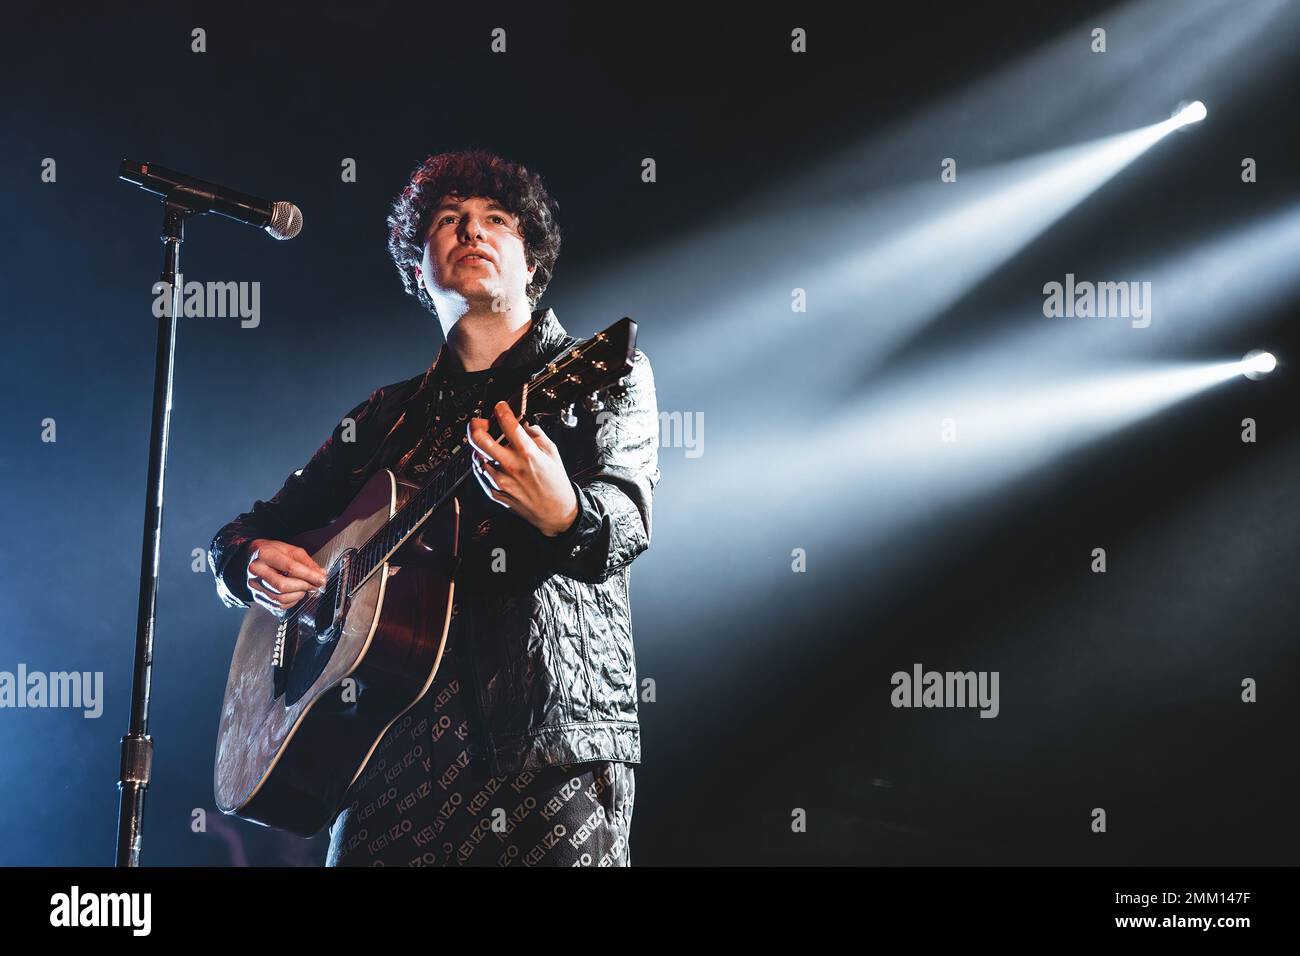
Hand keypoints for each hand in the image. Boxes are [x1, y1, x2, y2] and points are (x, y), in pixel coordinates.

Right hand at [246, 538, 327, 616]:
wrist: (251, 557)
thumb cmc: (271, 552)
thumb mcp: (290, 550)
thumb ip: (306, 562)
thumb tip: (320, 574)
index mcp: (265, 554)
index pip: (290, 567)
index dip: (309, 575)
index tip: (321, 579)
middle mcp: (257, 570)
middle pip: (283, 585)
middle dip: (304, 586)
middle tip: (315, 584)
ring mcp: (255, 585)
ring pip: (280, 597)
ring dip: (298, 595)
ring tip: (305, 587)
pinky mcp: (257, 596)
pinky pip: (277, 605)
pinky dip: (291, 602)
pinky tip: (295, 593)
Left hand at [467, 401, 579, 536]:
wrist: (556, 512)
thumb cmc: (555, 483)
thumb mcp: (552, 452)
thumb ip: (535, 434)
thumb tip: (522, 423)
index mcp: (528, 454)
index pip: (507, 423)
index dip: (500, 409)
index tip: (500, 407)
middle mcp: (511, 466)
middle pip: (479, 440)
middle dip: (475, 425)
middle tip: (479, 422)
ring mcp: (501, 481)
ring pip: (476, 456)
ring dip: (479, 446)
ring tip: (488, 444)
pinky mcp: (495, 493)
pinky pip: (480, 473)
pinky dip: (482, 463)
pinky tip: (490, 460)